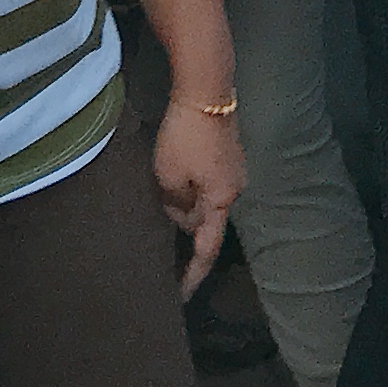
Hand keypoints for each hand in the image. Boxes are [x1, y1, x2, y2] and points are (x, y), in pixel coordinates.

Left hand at [156, 101, 243, 294]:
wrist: (206, 89)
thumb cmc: (185, 137)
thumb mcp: (169, 178)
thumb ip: (174, 206)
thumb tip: (181, 214)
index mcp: (222, 200)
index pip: (206, 249)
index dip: (192, 275)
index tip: (179, 296)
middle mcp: (234, 189)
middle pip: (204, 222)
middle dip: (182, 229)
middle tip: (154, 239)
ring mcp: (232, 169)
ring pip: (203, 200)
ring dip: (183, 205)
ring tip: (157, 203)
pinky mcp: (226, 152)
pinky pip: (205, 182)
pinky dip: (188, 188)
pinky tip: (171, 180)